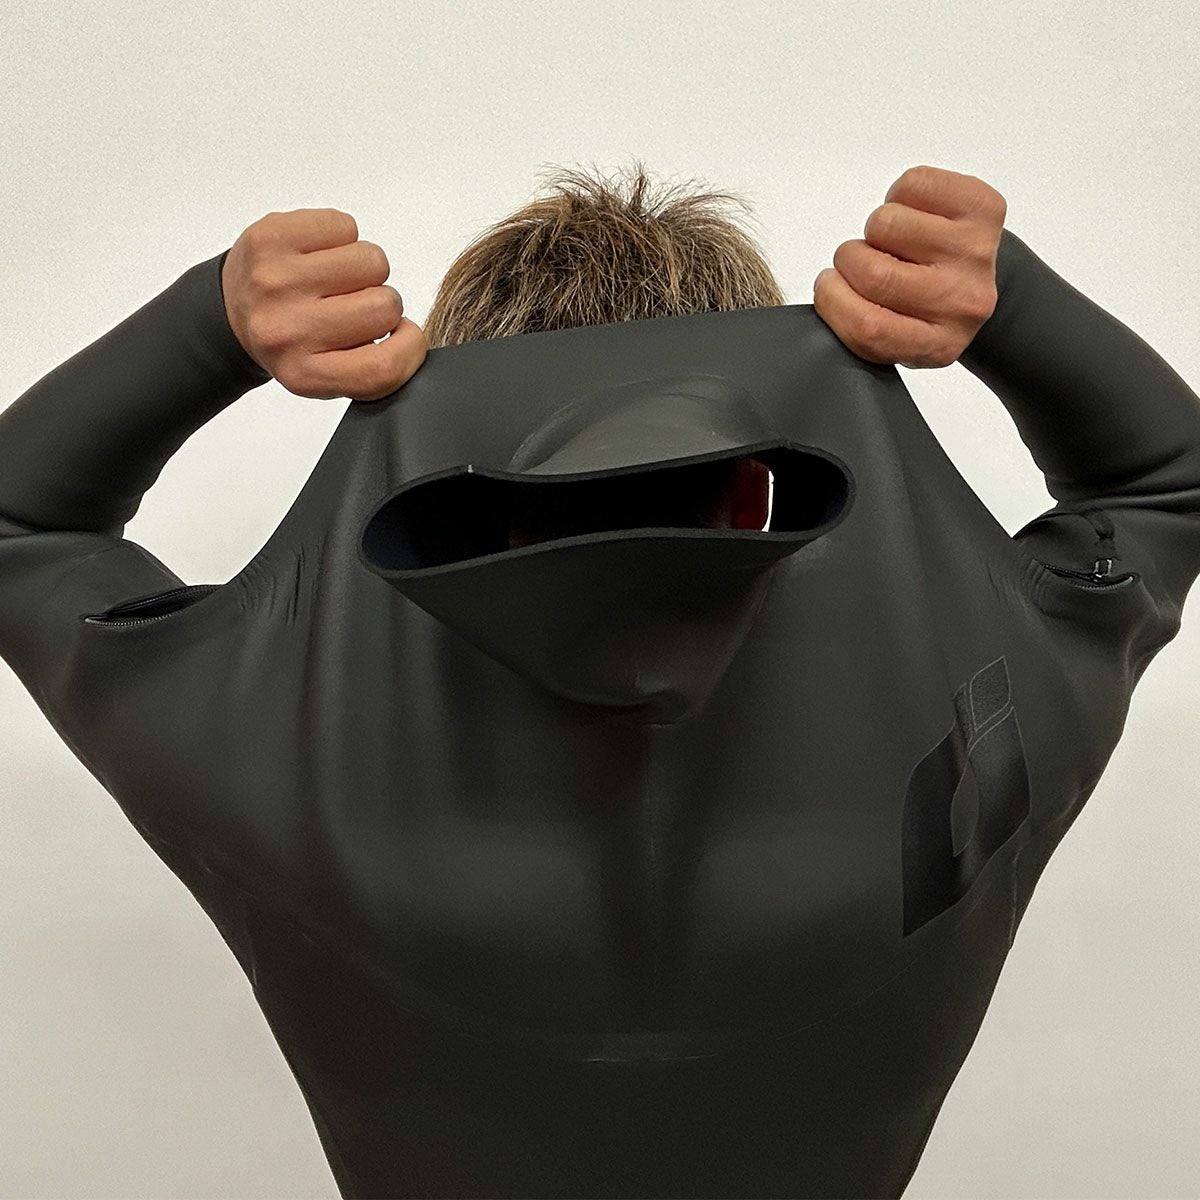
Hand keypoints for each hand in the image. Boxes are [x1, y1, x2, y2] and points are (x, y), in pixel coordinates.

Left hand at [221, 208, 427, 401]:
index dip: (410, 347)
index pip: (386, 366)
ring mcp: (276, 280)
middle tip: (352, 306)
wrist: (231, 312)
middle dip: (381, 302)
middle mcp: (287, 329)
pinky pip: (346, 225)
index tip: (402, 336)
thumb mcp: (330, 375)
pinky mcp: (272, 236)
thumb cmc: (291, 341)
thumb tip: (411, 335)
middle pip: (385, 306)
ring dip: (364, 269)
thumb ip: (375, 366)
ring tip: (337, 280)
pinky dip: (342, 237)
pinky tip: (320, 255)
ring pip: (372, 261)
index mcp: (305, 374)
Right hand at [812, 165, 1006, 368]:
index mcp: (935, 345)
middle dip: (849, 260)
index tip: (829, 286)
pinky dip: (900, 194)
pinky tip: (914, 215)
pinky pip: (914, 184)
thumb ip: (857, 325)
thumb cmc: (924, 305)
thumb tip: (829, 288)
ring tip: (893, 241)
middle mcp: (961, 301)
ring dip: (877, 228)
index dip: (833, 300)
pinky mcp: (983, 208)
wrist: (975, 279)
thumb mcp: (890, 336)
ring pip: (887, 224)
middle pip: (873, 272)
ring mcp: (975, 253)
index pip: (867, 326)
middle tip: (863, 261)